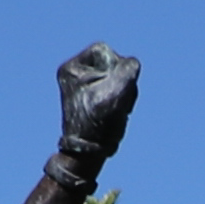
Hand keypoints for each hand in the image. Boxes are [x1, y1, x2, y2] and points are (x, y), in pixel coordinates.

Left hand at [50, 42, 140, 175]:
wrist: (87, 152)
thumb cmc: (98, 124)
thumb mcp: (116, 93)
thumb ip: (128, 69)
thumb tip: (132, 63)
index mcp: (72, 67)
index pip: (104, 51)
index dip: (117, 69)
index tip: (114, 90)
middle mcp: (73, 72)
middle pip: (110, 63)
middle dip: (120, 82)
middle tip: (116, 103)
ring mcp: (80, 84)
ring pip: (114, 76)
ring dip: (121, 91)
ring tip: (115, 110)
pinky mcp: (89, 95)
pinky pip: (111, 87)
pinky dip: (117, 98)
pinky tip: (113, 112)